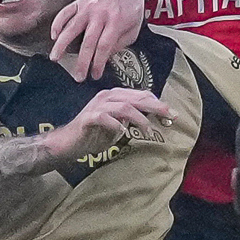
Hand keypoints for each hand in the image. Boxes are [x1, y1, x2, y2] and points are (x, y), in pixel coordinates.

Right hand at [45, 87, 173, 167]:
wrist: (67, 143)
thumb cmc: (93, 135)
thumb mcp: (118, 127)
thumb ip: (131, 121)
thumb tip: (151, 121)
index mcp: (115, 97)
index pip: (141, 95)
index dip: (157, 103)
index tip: (172, 115)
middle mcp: (107, 97)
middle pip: (136, 98)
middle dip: (155, 107)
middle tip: (170, 116)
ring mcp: (97, 106)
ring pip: (123, 106)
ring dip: (139, 118)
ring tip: (149, 131)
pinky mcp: (88, 118)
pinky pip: (104, 118)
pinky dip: (116, 125)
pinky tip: (124, 133)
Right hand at [49, 0, 146, 81]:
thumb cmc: (131, 10)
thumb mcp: (134, 30)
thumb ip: (120, 44)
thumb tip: (105, 56)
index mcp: (116, 21)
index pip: (104, 46)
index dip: (98, 63)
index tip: (95, 74)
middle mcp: (100, 14)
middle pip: (88, 41)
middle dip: (82, 61)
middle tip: (77, 76)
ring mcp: (88, 7)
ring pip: (72, 27)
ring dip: (62, 44)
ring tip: (55, 58)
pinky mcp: (80, 2)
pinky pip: (65, 12)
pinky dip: (58, 23)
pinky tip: (53, 36)